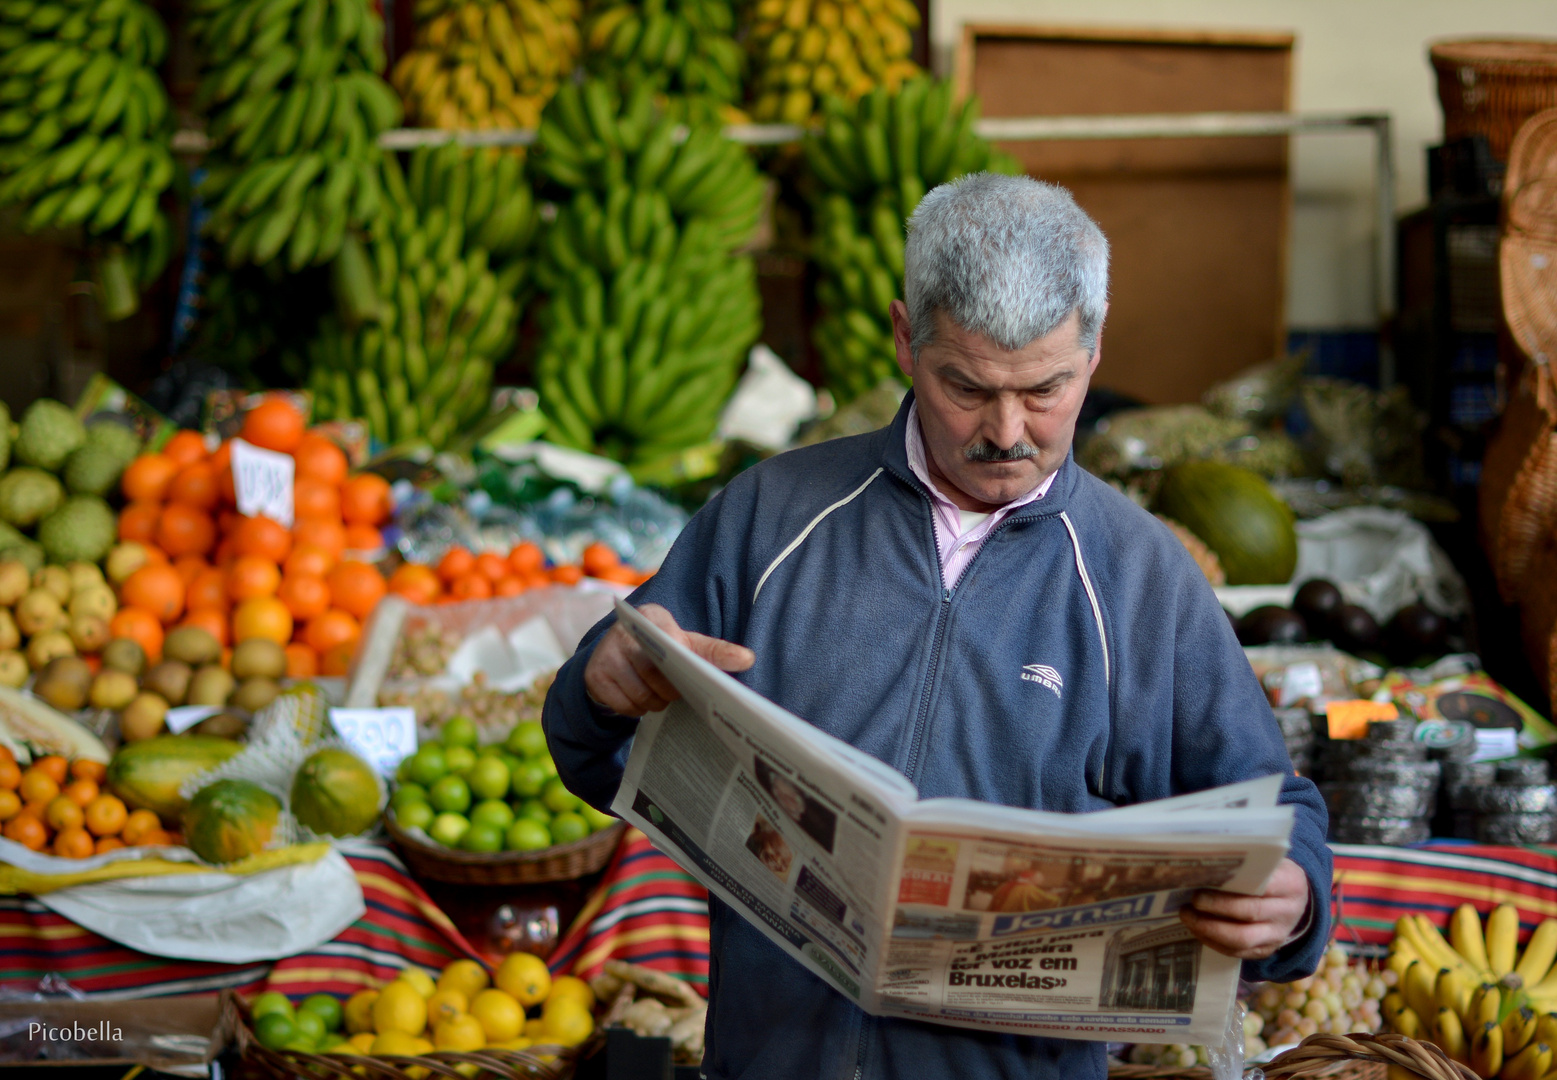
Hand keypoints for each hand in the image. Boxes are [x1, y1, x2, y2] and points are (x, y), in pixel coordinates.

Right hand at [584, 603, 754, 716]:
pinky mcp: (595, 677)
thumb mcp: (686, 641)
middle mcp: (624, 635)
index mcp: (652, 619)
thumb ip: (714, 650)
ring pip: (643, 696)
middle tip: (676, 689)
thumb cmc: (660, 642)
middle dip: (672, 691)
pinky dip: (636, 708)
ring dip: (655, 702)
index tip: (702, 685)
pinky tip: (639, 696)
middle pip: (659, 679)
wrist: (616, 643)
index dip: (689, 668)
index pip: (677, 647)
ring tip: (659, 692)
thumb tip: (748, 659)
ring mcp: (606, 655)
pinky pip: (625, 706)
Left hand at [1179, 858, 1310, 959]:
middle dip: (1215, 907)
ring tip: (1188, 916)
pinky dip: (1213, 942)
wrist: (1296, 902)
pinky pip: (1238, 953)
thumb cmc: (1274, 876)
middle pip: (1249, 912)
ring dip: (1210, 929)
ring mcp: (1277, 935)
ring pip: (1242, 939)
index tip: (1205, 880)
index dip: (1233, 886)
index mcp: (1290, 884)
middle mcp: (1286, 912)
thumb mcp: (1271, 863)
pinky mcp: (1266, 950)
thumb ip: (1249, 862)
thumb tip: (1208, 859)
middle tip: (1192, 900)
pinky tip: (1197, 930)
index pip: (1263, 886)